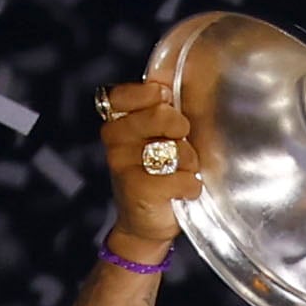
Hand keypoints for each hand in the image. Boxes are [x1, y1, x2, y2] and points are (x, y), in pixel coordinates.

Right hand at [97, 77, 200, 258]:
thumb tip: (172, 81)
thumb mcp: (157, 137)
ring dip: (188, 164)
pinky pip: (183, 178)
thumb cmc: (156, 174)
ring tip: (177, 173)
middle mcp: (115, 140)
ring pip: (176, 148)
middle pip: (161, 114)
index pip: (125, 93)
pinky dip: (191, 187)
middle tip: (176, 147)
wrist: (144, 224)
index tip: (166, 102)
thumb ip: (160, 110)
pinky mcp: (139, 190)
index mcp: (117, 121)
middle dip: (181, 130)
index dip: (151, 94)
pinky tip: (181, 193)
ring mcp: (123, 165)